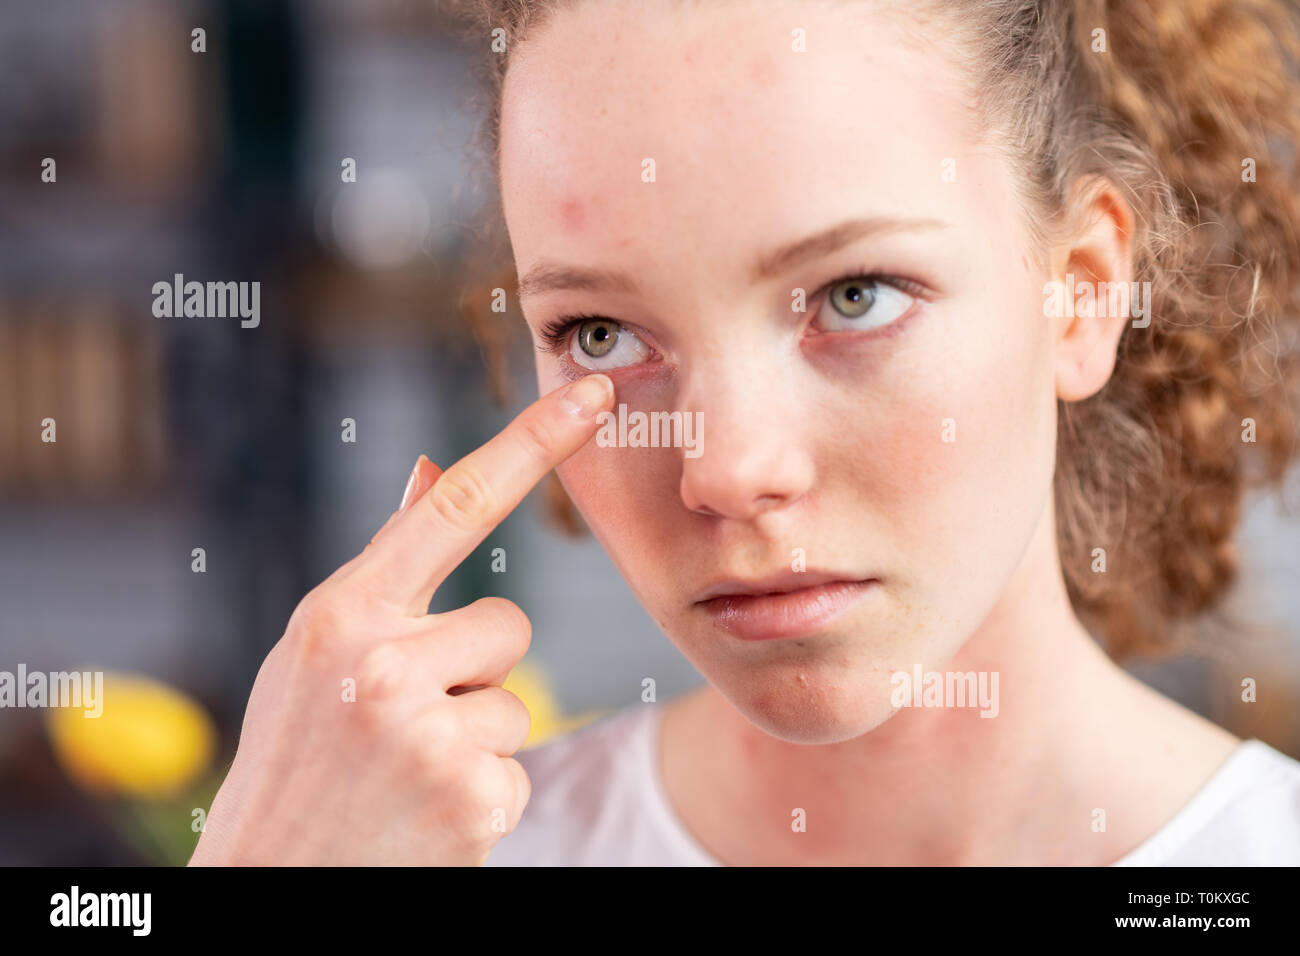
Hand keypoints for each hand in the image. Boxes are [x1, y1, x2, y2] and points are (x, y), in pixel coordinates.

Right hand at [188, 373, 613, 864]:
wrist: (272, 884)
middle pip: (508, 624)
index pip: (456, 506)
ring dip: (475, 738)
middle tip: (403, 724)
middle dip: (473, 670)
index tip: (590, 395)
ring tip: (403, 773)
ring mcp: (426, 734)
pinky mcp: (470, 798)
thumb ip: (387, 566)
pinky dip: (482, 795)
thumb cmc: (296, 757)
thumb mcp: (318, 653)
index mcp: (342, 615)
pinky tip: (423, 814)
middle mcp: (381, 663)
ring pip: (517, 700)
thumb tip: (430, 470)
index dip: (532, 443)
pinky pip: (518, 766)